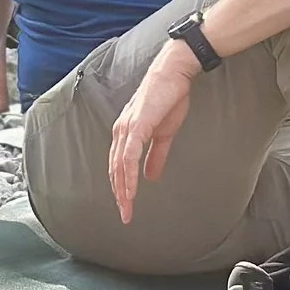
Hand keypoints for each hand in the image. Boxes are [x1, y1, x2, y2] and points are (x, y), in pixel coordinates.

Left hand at [109, 41, 199, 223]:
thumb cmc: (169, 98)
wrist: (175, 74)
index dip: (122, 187)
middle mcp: (120, 132)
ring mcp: (127, 129)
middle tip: (125, 215)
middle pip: (115, 170)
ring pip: (119, 167)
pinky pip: (129, 157)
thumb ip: (155, 156)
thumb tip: (150, 177)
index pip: (119, 166)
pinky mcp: (136, 126)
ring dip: (123, 190)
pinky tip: (132, 190)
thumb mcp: (164, 134)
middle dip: (119, 195)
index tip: (127, 205)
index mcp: (126, 133)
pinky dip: (129, 176)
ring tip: (127, 207)